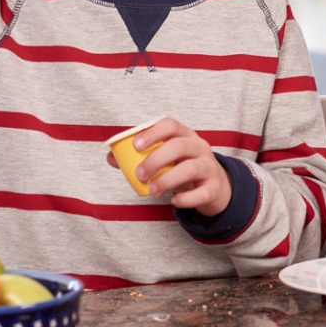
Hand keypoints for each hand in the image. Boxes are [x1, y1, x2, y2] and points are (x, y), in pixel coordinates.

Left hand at [106, 118, 232, 215]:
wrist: (214, 186)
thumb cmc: (183, 167)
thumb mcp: (166, 157)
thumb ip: (139, 156)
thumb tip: (111, 157)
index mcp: (185, 135)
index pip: (170, 125)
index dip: (152, 133)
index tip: (135, 145)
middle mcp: (199, 147)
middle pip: (179, 146)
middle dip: (156, 159)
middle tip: (140, 174)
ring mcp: (209, 167)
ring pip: (191, 168)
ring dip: (167, 180)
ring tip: (153, 191)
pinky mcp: (214, 188)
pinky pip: (201, 193)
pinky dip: (186, 198)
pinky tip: (174, 200)